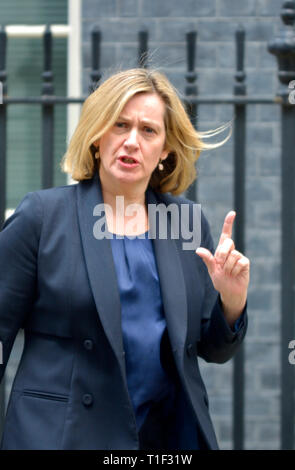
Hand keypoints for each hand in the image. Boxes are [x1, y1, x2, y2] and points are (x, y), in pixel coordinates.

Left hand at [196, 211, 249, 327]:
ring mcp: (239, 256)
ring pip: (232, 255)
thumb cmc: (220, 279)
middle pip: (228, 243)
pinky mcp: (245, 263)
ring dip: (227, 267)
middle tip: (220, 265)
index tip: (232, 213)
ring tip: (228, 273)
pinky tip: (235, 274)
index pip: (226, 234)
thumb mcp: (212, 270)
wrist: (230, 291)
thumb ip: (207, 259)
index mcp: (221, 250)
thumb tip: (198, 250)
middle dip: (222, 255)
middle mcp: (231, 250)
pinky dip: (234, 270)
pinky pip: (239, 262)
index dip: (228, 223)